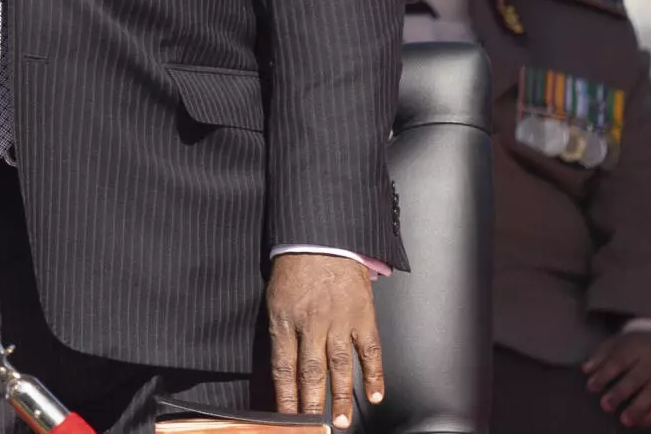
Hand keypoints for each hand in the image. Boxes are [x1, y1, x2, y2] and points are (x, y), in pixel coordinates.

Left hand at [267, 254, 384, 428]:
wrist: (322, 235)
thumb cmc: (295, 266)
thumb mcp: (275, 298)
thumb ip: (279, 332)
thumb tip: (283, 370)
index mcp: (285, 320)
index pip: (283, 369)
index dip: (285, 398)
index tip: (288, 419)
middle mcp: (312, 324)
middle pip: (311, 373)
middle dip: (312, 405)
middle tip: (314, 427)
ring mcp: (339, 320)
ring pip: (340, 367)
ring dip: (340, 398)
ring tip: (341, 421)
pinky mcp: (362, 315)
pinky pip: (370, 350)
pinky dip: (374, 374)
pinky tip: (374, 395)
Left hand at [582, 328, 650, 428]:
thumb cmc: (628, 347)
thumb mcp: (613, 344)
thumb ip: (599, 357)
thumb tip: (586, 370)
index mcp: (635, 348)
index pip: (618, 362)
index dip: (604, 375)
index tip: (590, 388)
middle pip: (636, 378)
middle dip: (620, 393)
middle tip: (606, 406)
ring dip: (639, 408)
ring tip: (625, 421)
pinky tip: (639, 424)